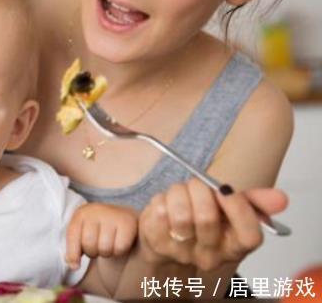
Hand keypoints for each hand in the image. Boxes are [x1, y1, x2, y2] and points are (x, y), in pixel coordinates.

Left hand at [66, 203, 138, 268]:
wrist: (122, 217)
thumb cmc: (98, 229)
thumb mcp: (82, 234)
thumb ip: (74, 249)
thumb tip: (73, 265)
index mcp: (81, 214)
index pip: (72, 235)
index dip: (73, 254)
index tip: (75, 266)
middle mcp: (95, 211)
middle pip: (89, 244)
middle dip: (92, 252)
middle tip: (97, 247)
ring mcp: (112, 215)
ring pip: (104, 248)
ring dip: (106, 253)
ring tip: (108, 245)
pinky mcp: (128, 222)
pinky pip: (120, 248)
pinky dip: (118, 252)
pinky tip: (118, 244)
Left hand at [138, 178, 287, 269]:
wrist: (167, 236)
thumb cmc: (202, 218)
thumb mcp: (230, 209)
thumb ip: (256, 202)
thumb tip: (281, 199)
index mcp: (235, 246)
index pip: (249, 236)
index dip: (239, 208)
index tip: (226, 189)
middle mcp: (210, 255)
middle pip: (207, 218)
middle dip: (200, 189)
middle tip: (196, 184)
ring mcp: (182, 252)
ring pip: (180, 214)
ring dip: (178, 192)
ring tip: (180, 192)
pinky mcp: (157, 244)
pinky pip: (158, 212)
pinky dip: (161, 199)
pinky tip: (165, 203)